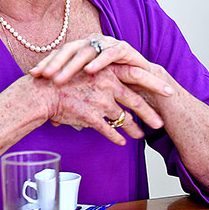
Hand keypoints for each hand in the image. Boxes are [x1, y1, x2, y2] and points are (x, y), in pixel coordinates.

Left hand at [31, 35, 173, 96]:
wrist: (146, 86)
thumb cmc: (114, 91)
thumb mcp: (90, 98)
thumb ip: (73, 104)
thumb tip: (51, 121)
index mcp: (80, 51)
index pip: (59, 55)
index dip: (46, 64)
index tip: (33, 76)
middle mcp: (92, 44)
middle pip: (69, 50)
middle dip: (55, 63)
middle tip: (44, 77)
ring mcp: (107, 44)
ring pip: (86, 51)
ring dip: (72, 65)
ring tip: (60, 77)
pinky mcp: (124, 49)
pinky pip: (110, 53)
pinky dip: (99, 61)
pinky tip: (90, 70)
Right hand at [44, 64, 165, 144]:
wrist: (40, 93)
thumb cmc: (58, 80)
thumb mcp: (82, 68)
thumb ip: (100, 74)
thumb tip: (111, 81)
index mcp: (106, 70)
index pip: (138, 76)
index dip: (155, 84)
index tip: (168, 91)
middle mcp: (106, 84)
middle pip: (135, 100)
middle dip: (150, 113)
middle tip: (161, 122)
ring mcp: (99, 101)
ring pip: (124, 118)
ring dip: (134, 128)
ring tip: (141, 135)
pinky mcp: (91, 117)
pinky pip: (109, 130)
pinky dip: (117, 137)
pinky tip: (122, 141)